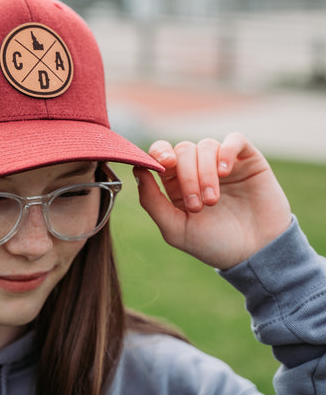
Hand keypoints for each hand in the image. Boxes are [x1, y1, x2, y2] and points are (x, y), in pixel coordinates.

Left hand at [135, 132, 291, 269]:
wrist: (256, 255)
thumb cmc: (215, 244)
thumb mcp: (175, 229)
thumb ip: (152, 201)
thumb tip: (138, 169)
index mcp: (176, 183)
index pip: (160, 153)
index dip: (158, 153)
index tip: (164, 165)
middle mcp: (198, 169)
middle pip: (182, 150)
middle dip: (186, 176)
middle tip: (198, 205)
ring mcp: (223, 163)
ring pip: (205, 146)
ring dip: (205, 172)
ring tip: (212, 200)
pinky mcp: (248, 160)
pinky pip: (234, 140)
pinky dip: (226, 151)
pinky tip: (224, 171)